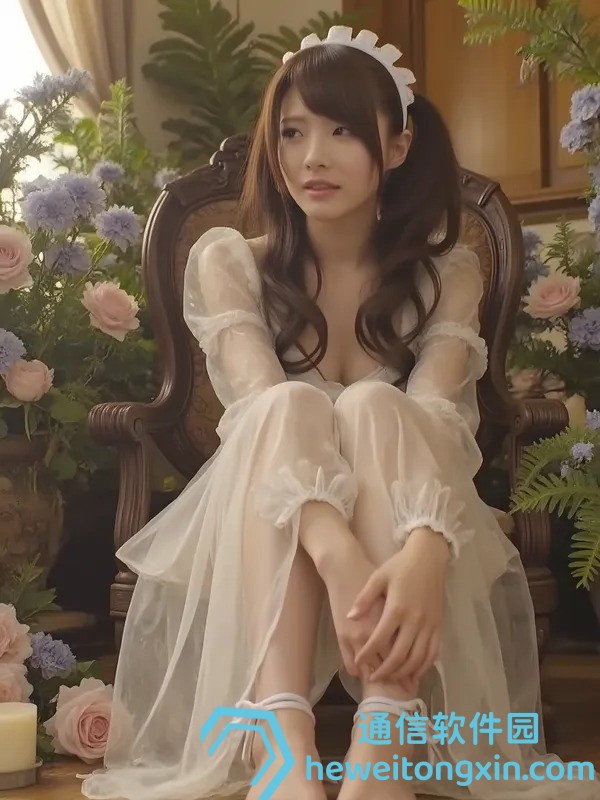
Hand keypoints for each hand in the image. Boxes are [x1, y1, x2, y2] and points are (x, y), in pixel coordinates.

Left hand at [348, 528, 449, 683]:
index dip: (367, 653)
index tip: (358, 661)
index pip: (379, 639)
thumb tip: (350, 618)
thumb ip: (365, 599)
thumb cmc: (400, 566)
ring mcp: (429, 625)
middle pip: (399, 655)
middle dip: (385, 670)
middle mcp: (414, 621)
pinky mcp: (438, 625)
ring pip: (417, 658)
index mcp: (396, 609)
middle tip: (374, 677)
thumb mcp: (378, 577)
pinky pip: (433, 653)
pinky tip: (414, 673)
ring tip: (391, 679)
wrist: (428, 557)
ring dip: (403, 672)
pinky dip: (424, 666)